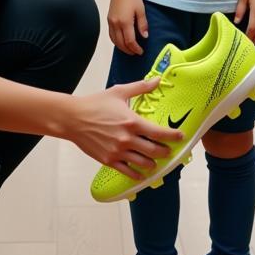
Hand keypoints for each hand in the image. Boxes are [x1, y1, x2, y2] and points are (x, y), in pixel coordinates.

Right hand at [65, 79, 184, 178]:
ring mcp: (118, 152)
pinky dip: (138, 174)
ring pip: (143, 163)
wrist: (73, 118)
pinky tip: (142, 173)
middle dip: (165, 152)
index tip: (181, 136)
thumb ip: (141, 87)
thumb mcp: (119, 92)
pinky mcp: (109, 160)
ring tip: (157, 161)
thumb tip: (157, 80)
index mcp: (132, 122)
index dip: (173, 136)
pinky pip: (128, 172)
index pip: (159, 132)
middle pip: (154, 151)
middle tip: (170, 150)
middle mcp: (127, 139)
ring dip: (153, 164)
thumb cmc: (96, 103)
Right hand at [108, 0, 146, 54]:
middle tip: (136, 53)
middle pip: (121, 43)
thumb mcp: (141, 10)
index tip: (141, 51)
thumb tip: (145, 36)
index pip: (130, 41)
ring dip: (122, 48)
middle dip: (129, 50)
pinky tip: (121, 42)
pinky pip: (111, 35)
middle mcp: (116, 24)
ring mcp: (111, 23)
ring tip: (129, 50)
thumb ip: (142, 24)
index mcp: (125, 22)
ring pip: (115, 41)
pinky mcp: (109, 20)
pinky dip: (116, 42)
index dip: (135, 48)